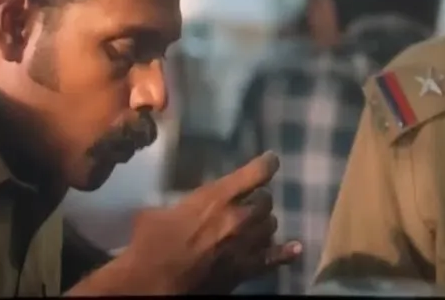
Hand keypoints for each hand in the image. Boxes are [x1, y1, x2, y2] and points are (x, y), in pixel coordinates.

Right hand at [67, 152, 300, 295]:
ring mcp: (246, 244)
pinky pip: (275, 258)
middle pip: (266, 200)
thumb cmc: (150, 245)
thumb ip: (177, 206)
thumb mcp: (155, 213)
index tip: (272, 159)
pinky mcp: (247, 269)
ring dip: (263, 223)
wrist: (154, 284)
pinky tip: (295, 249)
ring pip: (271, 226)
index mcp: (216, 197)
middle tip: (248, 202)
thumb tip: (175, 209)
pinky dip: (286, 253)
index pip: (256, 173)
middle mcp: (239, 217)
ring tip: (254, 225)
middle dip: (258, 199)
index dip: (267, 163)